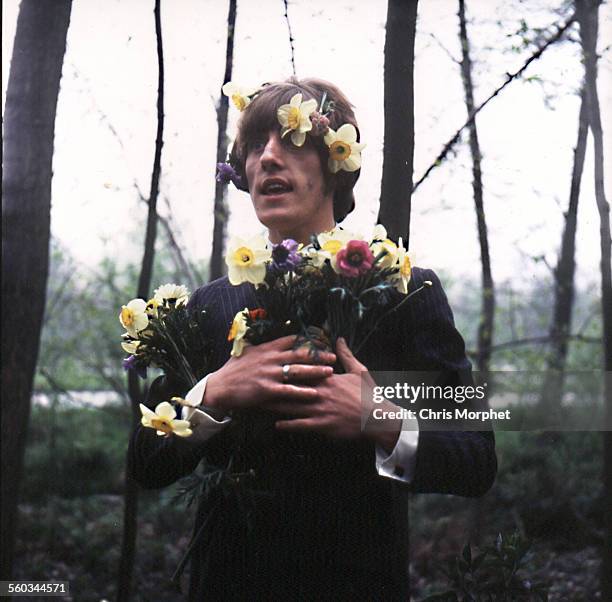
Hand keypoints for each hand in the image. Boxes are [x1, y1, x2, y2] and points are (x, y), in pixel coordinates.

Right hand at [204, 335, 335, 412]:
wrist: (219, 387)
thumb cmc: (233, 370)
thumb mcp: (246, 351)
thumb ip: (260, 344)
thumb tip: (266, 335)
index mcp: (267, 348)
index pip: (291, 340)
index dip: (308, 340)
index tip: (322, 341)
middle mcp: (270, 359)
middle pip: (299, 354)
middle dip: (318, 355)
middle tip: (333, 357)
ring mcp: (269, 374)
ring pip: (297, 371)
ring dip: (315, 372)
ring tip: (330, 372)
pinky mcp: (266, 389)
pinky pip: (288, 390)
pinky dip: (302, 392)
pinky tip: (314, 394)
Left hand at [268, 338, 401, 450]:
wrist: (378, 417)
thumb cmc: (369, 394)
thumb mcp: (359, 370)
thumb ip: (346, 355)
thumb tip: (339, 339)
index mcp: (327, 378)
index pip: (302, 369)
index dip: (285, 366)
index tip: (270, 364)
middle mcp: (320, 392)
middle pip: (291, 386)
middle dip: (273, 385)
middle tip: (256, 383)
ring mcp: (320, 409)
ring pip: (292, 405)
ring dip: (275, 405)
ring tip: (260, 404)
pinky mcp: (323, 425)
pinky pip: (301, 425)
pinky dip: (288, 425)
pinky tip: (277, 425)